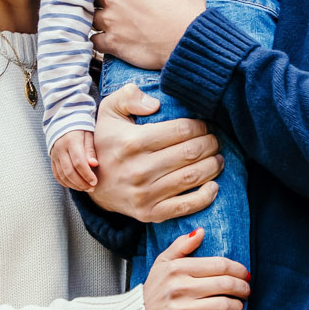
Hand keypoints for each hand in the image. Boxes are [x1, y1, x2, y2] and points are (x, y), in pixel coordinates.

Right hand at [49, 129, 99, 192]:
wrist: (63, 121)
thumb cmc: (80, 128)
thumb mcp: (88, 135)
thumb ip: (90, 150)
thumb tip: (94, 164)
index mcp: (71, 141)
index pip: (78, 162)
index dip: (86, 174)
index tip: (95, 182)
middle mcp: (60, 149)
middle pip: (69, 171)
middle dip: (81, 183)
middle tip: (91, 188)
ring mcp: (54, 155)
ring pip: (62, 175)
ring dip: (74, 185)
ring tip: (85, 188)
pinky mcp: (52, 159)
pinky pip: (56, 174)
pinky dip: (65, 182)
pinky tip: (74, 186)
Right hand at [86, 82, 221, 223]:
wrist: (91, 181)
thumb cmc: (106, 142)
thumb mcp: (109, 111)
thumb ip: (128, 96)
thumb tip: (155, 104)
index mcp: (132, 142)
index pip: (180, 130)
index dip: (199, 126)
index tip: (204, 126)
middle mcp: (139, 169)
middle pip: (190, 153)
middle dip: (210, 144)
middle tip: (214, 140)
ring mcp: (144, 194)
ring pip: (192, 177)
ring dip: (213, 166)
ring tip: (218, 159)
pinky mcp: (149, 213)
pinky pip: (185, 206)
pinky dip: (205, 196)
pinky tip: (214, 185)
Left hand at [93, 0, 207, 70]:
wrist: (190, 39)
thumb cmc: (187, 1)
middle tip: (123, 0)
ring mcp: (109, 20)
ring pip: (93, 14)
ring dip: (102, 16)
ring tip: (116, 19)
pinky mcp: (111, 43)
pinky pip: (95, 40)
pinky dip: (101, 38)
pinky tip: (111, 37)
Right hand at [138, 226, 249, 309]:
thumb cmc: (153, 291)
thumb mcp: (162, 263)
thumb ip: (181, 246)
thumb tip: (201, 232)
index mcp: (177, 268)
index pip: (219, 265)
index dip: (238, 269)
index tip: (245, 275)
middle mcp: (179, 287)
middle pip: (224, 284)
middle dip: (242, 288)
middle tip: (247, 291)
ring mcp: (180, 309)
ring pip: (222, 305)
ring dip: (237, 306)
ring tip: (239, 306)